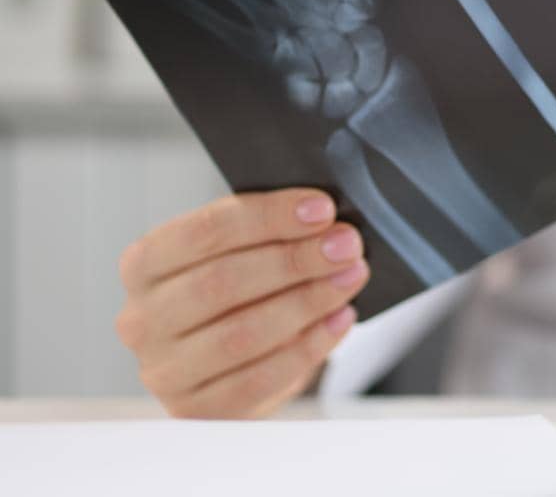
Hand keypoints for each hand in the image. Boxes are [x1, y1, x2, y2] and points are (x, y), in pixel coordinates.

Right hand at [116, 189, 367, 417]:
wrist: (228, 361)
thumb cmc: (235, 292)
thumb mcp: (239, 251)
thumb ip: (266, 232)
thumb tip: (322, 221)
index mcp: (144, 264)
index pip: (203, 232)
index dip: (267, 217)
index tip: (322, 209)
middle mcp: (142, 319)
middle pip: (221, 282)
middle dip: (294, 260)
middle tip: (345, 246)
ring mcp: (163, 370)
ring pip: (241, 334)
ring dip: (308, 301)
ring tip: (350, 277)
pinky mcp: (194, 409)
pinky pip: (258, 379)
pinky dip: (309, 346)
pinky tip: (339, 319)